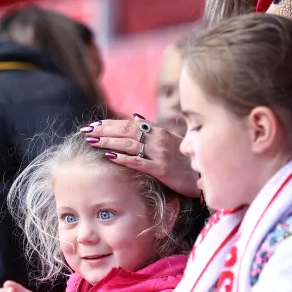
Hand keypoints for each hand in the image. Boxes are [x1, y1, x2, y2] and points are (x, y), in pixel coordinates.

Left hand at [82, 114, 199, 197]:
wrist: (205, 174)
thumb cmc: (186, 159)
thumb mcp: (171, 139)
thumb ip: (153, 129)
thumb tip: (136, 117)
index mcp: (159, 131)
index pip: (129, 123)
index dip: (110, 123)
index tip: (93, 124)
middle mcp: (158, 139)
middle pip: (126, 131)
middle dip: (104, 130)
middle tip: (86, 131)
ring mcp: (159, 154)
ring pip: (129, 144)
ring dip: (108, 142)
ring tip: (91, 141)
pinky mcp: (161, 169)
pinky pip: (138, 162)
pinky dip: (122, 158)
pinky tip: (109, 156)